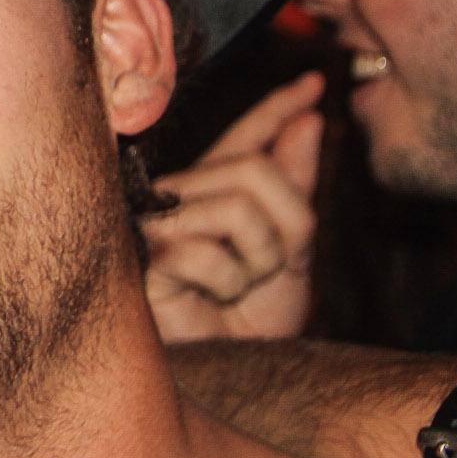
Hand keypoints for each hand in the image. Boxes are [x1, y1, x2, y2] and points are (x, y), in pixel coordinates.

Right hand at [143, 71, 324, 340]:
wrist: (223, 372)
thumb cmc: (246, 322)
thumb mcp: (289, 251)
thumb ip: (293, 187)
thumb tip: (310, 121)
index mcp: (214, 192)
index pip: (247, 139)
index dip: (277, 109)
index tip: (314, 84)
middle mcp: (181, 196)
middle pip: (255, 170)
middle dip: (287, 227)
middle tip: (268, 270)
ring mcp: (158, 221)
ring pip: (238, 207)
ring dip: (258, 260)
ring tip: (235, 288)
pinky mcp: (142, 253)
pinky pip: (206, 251)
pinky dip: (224, 284)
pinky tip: (204, 299)